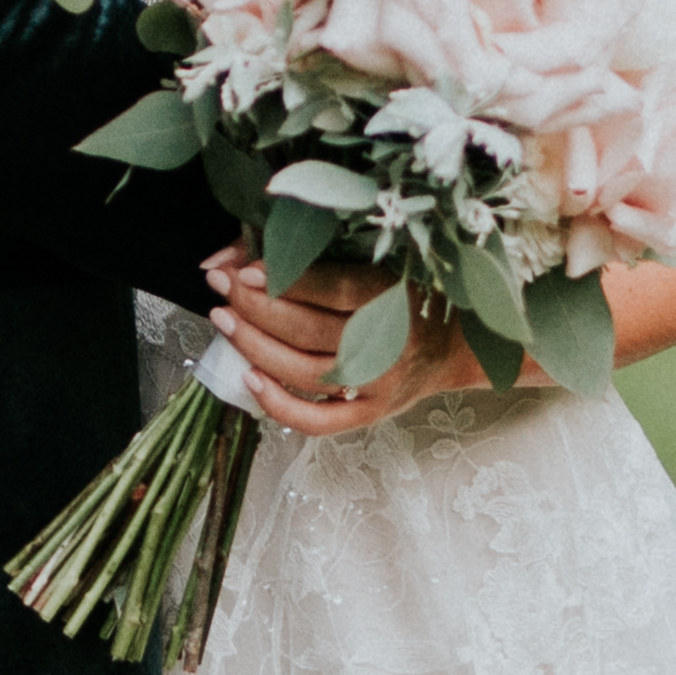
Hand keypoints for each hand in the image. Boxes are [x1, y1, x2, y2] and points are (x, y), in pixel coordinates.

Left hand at [203, 246, 488, 441]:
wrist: (454, 345)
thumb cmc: (406, 292)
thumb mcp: (374, 261)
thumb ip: (311, 253)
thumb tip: (231, 256)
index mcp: (395, 296)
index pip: (334, 288)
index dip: (287, 280)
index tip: (243, 268)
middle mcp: (388, 343)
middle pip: (309, 329)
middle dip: (255, 306)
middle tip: (221, 285)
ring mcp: (378, 384)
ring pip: (304, 371)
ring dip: (255, 346)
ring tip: (224, 320)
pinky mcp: (370, 414)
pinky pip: (318, 420)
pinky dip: (279, 405)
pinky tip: (249, 379)